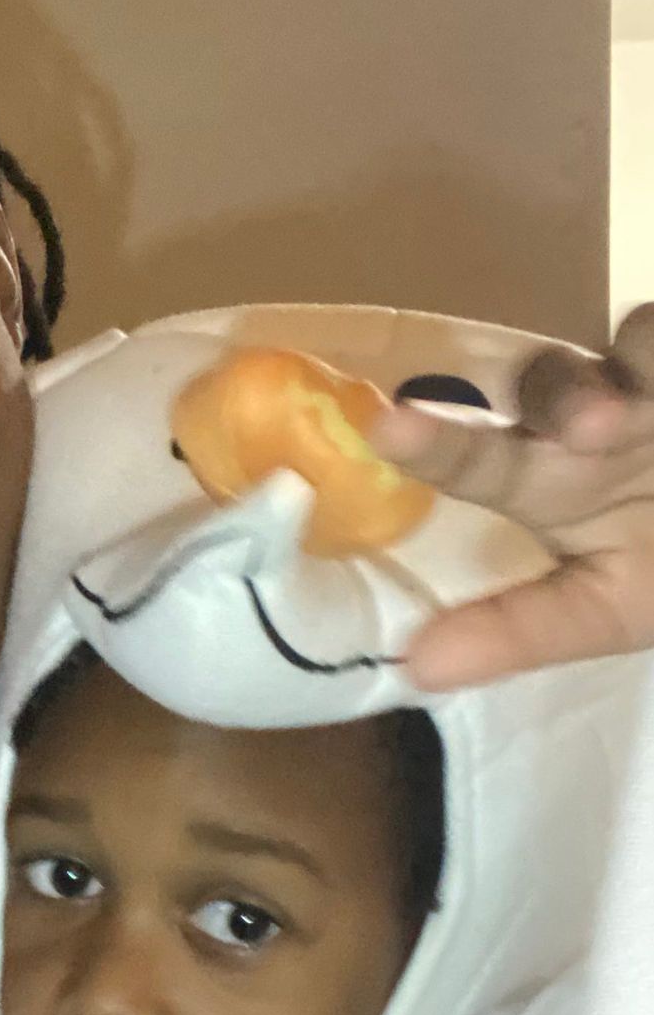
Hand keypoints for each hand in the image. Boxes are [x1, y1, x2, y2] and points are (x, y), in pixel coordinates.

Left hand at [371, 306, 653, 688]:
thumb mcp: (604, 611)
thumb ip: (518, 631)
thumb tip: (417, 669)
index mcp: (541, 475)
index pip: (476, 455)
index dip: (433, 444)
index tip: (387, 430)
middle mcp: (585, 413)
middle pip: (553, 383)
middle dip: (566, 397)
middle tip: (593, 428)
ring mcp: (646, 378)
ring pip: (635, 345)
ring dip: (630, 383)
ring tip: (621, 422)